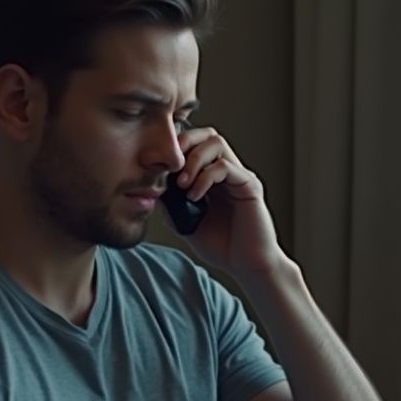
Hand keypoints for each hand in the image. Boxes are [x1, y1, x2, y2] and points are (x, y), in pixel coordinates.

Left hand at [170, 126, 286, 275]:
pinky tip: (195, 196)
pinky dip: (205, 177)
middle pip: (207, 134)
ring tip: (182, 184)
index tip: (155, 165)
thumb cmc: (222, 246)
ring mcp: (240, 176)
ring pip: (216, 143)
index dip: (175, 147)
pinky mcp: (249, 186)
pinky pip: (226, 167)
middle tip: (168, 166)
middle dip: (184, 143)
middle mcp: (228, 171)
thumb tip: (151, 186)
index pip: (195, 144)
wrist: (247, 266)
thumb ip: (172, 203)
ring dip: (193, 159)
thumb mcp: (185, 222)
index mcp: (213, 176)